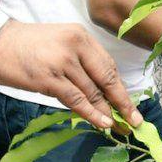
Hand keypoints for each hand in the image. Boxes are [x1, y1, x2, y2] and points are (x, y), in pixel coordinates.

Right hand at [0, 20, 141, 130]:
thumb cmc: (27, 47)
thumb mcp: (60, 43)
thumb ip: (82, 61)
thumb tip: (104, 91)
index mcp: (81, 35)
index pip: (108, 65)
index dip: (120, 88)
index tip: (130, 103)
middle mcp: (75, 45)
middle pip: (106, 78)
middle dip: (122, 102)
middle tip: (134, 119)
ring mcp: (63, 62)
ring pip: (92, 92)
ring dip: (107, 112)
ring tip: (118, 126)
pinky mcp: (50, 78)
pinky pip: (77, 100)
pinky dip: (92, 114)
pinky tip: (103, 123)